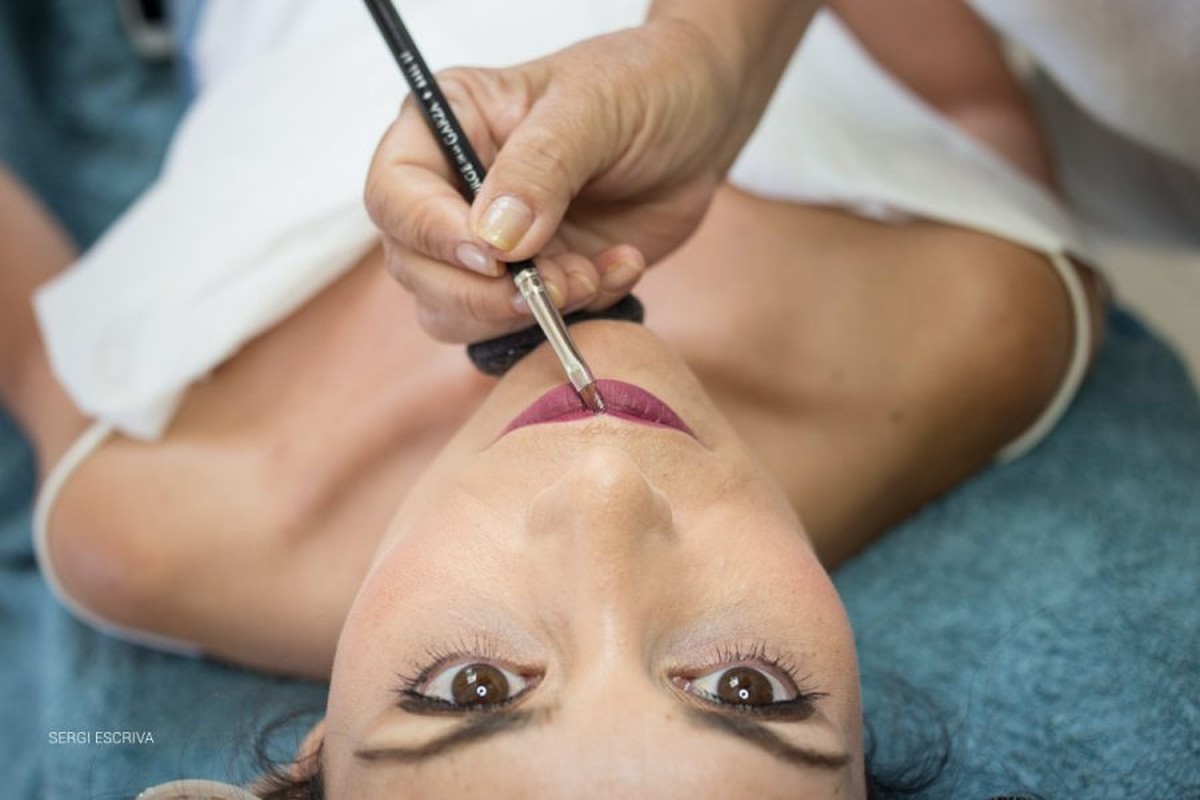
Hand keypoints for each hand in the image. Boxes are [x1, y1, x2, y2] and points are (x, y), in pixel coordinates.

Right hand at [365, 19, 744, 342]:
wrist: (702, 121)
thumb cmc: (643, 87)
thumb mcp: (593, 109)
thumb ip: (541, 168)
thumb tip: (495, 239)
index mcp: (446, 127)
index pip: (394, 194)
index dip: (431, 235)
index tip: (495, 257)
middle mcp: (453, 191)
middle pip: (415, 269)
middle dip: (486, 294)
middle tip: (556, 285)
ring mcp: (491, 244)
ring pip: (456, 313)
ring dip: (527, 313)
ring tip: (592, 274)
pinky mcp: (534, 281)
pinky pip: (526, 327)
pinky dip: (578, 314)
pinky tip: (622, 266)